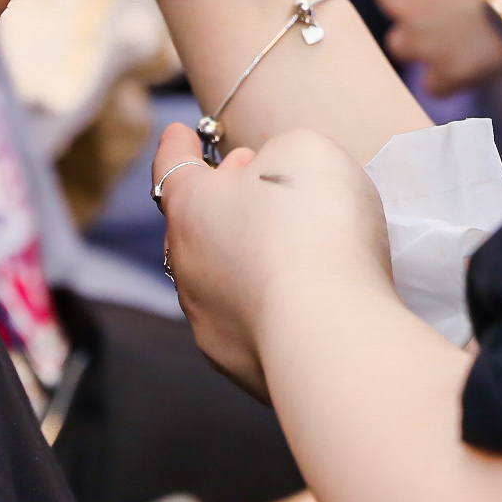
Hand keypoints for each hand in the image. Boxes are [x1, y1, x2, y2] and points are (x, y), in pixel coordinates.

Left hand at [155, 120, 391, 402]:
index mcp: (190, 210)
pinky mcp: (244, 369)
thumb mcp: (303, 151)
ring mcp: (211, 327)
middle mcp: (188, 270)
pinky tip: (304, 298)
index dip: (177, 146)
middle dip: (220, 201)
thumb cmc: (313, 226)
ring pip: (220, 278)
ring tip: (287, 243)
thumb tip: (269, 180)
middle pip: (196, 225)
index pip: (172, 167)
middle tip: (252, 182)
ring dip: (245, 255)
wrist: (329, 334)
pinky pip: (252, 322)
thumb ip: (279, 154)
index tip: (177, 132)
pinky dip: (270, 302)